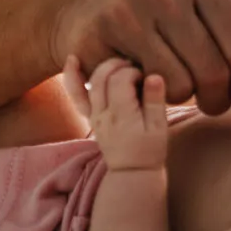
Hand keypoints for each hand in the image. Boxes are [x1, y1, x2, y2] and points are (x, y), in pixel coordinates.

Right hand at [51, 0, 230, 133]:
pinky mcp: (101, 33)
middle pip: (214, 72)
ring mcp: (131, 8)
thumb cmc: (158, 23)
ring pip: (179, 86)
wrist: (81, 8)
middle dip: (217, 100)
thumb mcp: (203, 25)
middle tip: (208, 101)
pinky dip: (148, 95)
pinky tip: (141, 79)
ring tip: (169, 81)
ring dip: (180, 98)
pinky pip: (142, 89)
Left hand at [66, 56, 168, 171]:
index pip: (121, 80)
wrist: (131, 172)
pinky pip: (76, 94)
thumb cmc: (150, 150)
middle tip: (135, 68)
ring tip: (120, 63)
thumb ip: (155, 101)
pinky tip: (73, 58)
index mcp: (122, 116)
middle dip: (119, 64)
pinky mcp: (90, 116)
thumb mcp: (159, 128)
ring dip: (104, 66)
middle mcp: (102, 114)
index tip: (146, 77)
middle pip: (103, 76)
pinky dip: (72, 76)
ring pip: (90, 81)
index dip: (134, 71)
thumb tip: (154, 75)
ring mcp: (93, 115)